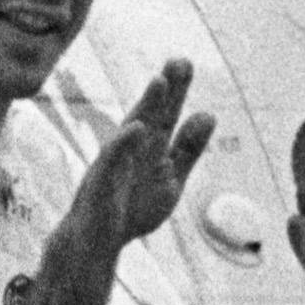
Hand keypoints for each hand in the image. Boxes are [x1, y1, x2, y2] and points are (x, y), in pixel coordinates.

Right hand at [69, 61, 215, 256]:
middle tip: (179, 61)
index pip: (165, 117)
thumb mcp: (171, 179)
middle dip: (165, 91)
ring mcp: (114, 165)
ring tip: (160, 82)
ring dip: (145, 107)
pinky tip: (137, 128)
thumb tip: (209, 115)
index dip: (176, 92)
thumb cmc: (130, 208)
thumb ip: (187, 150)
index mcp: (148, 149)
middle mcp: (130, 151)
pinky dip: (123, 144)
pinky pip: (112, 162)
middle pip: (150, 117)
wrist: (94, 244)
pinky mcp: (100, 184)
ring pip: (131, 131)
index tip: (186, 63)